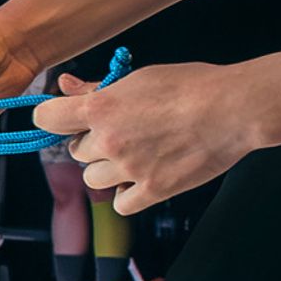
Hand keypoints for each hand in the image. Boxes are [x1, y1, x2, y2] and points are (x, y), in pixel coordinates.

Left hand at [31, 61, 262, 213]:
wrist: (233, 109)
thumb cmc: (192, 86)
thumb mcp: (140, 77)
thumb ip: (98, 87)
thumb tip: (66, 87)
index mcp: (101, 107)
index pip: (47, 119)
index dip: (54, 118)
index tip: (66, 118)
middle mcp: (109, 140)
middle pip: (77, 151)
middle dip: (94, 143)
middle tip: (125, 131)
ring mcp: (129, 168)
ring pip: (94, 178)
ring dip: (108, 169)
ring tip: (137, 154)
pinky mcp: (153, 190)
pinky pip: (121, 203)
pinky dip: (128, 194)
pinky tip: (144, 177)